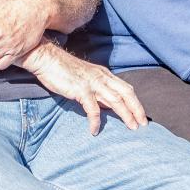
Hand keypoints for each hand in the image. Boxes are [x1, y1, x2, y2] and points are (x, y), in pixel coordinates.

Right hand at [19, 43, 145, 133]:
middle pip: (126, 94)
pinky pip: (93, 108)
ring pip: (115, 100)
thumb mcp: (86, 78)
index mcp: (104, 74)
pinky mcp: (80, 89)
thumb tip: (107, 106)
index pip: (126, 88)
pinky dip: (96, 121)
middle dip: (137, 110)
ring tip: (131, 128)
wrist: (46, 58)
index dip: (136, 103)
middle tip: (143, 125)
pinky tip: (95, 130)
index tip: (142, 116)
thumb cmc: (63, 69)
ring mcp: (92, 82)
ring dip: (125, 115)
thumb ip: (98, 90)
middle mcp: (102, 77)